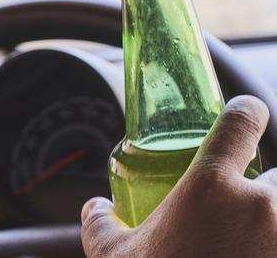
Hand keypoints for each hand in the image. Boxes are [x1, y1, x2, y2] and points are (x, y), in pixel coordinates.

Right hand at [81, 95, 276, 256]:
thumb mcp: (113, 257)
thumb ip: (100, 223)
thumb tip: (95, 209)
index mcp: (212, 186)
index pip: (241, 122)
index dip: (245, 111)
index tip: (246, 113)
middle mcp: (262, 206)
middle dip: (261, 190)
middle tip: (236, 215)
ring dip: (270, 221)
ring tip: (245, 242)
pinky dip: (271, 243)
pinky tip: (252, 255)